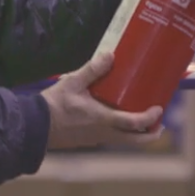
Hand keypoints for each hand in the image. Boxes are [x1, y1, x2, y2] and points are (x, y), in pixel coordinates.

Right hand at [40, 52, 164, 149]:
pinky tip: (116, 119)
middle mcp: (104, 133)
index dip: (150, 118)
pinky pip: (111, 138)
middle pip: (136, 141)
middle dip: (151, 134)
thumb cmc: (55, 105)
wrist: (36, 126)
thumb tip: (110, 54)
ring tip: (141, 121)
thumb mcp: (73, 83)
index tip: (158, 109)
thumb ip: (92, 70)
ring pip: (124, 141)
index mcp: (103, 119)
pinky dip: (121, 132)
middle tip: (158, 124)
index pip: (134, 123)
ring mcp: (96, 139)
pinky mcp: (88, 140)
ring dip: (136, 133)